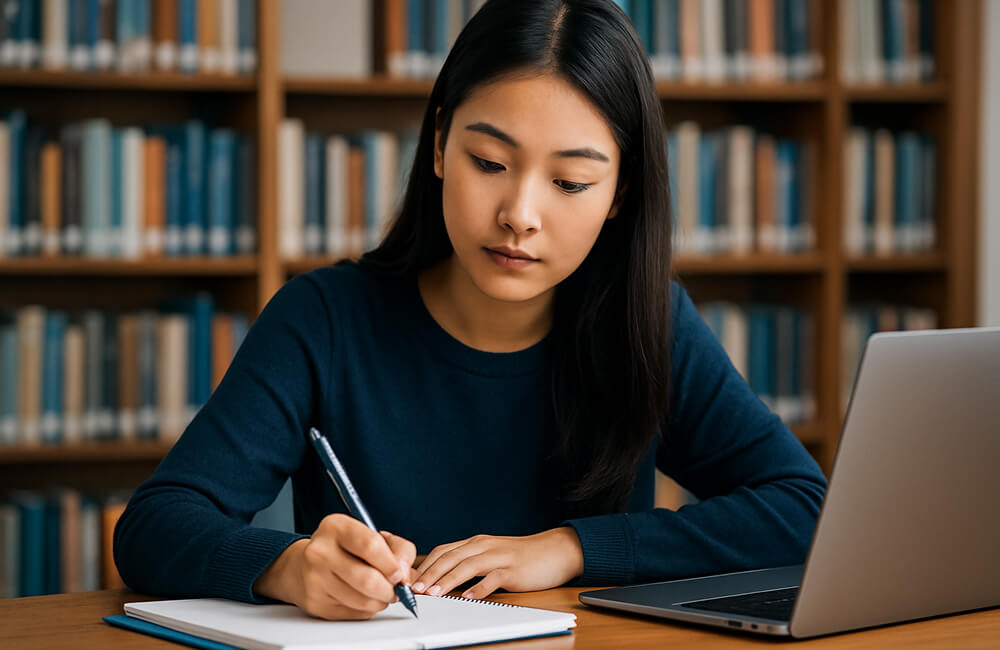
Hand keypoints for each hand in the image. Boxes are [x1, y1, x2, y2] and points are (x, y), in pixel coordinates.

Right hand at [253, 514, 416, 619]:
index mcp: (335, 527)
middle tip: (397, 589)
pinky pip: (353, 614)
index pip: (370, 545)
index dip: (391, 564)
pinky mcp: (315, 603)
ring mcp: (314, 579)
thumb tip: (404, 575)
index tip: (400, 574)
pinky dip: (367, 609)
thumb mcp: (372, 535)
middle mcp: (320, 551)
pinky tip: (364, 598)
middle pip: (367, 579)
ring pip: (363, 601)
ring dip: (381, 601)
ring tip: (382, 593)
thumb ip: (398, 549)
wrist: (303, 565)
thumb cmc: (345, 549)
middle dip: (390, 589)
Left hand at [411, 527, 583, 599]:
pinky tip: (469, 597)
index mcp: (476, 542)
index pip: (444, 550)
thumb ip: (470, 562)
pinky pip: (493, 578)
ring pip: (468, 566)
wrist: (553, 552)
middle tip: (415, 590)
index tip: (412, 580)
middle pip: (451, 557)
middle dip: (430, 574)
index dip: (427, 565)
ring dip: (448, 580)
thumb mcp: (491, 555)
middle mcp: (485, 546)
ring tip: (434, 594)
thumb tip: (443, 579)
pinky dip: (480, 588)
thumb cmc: (521, 557)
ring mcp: (499, 556)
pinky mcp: (513, 569)